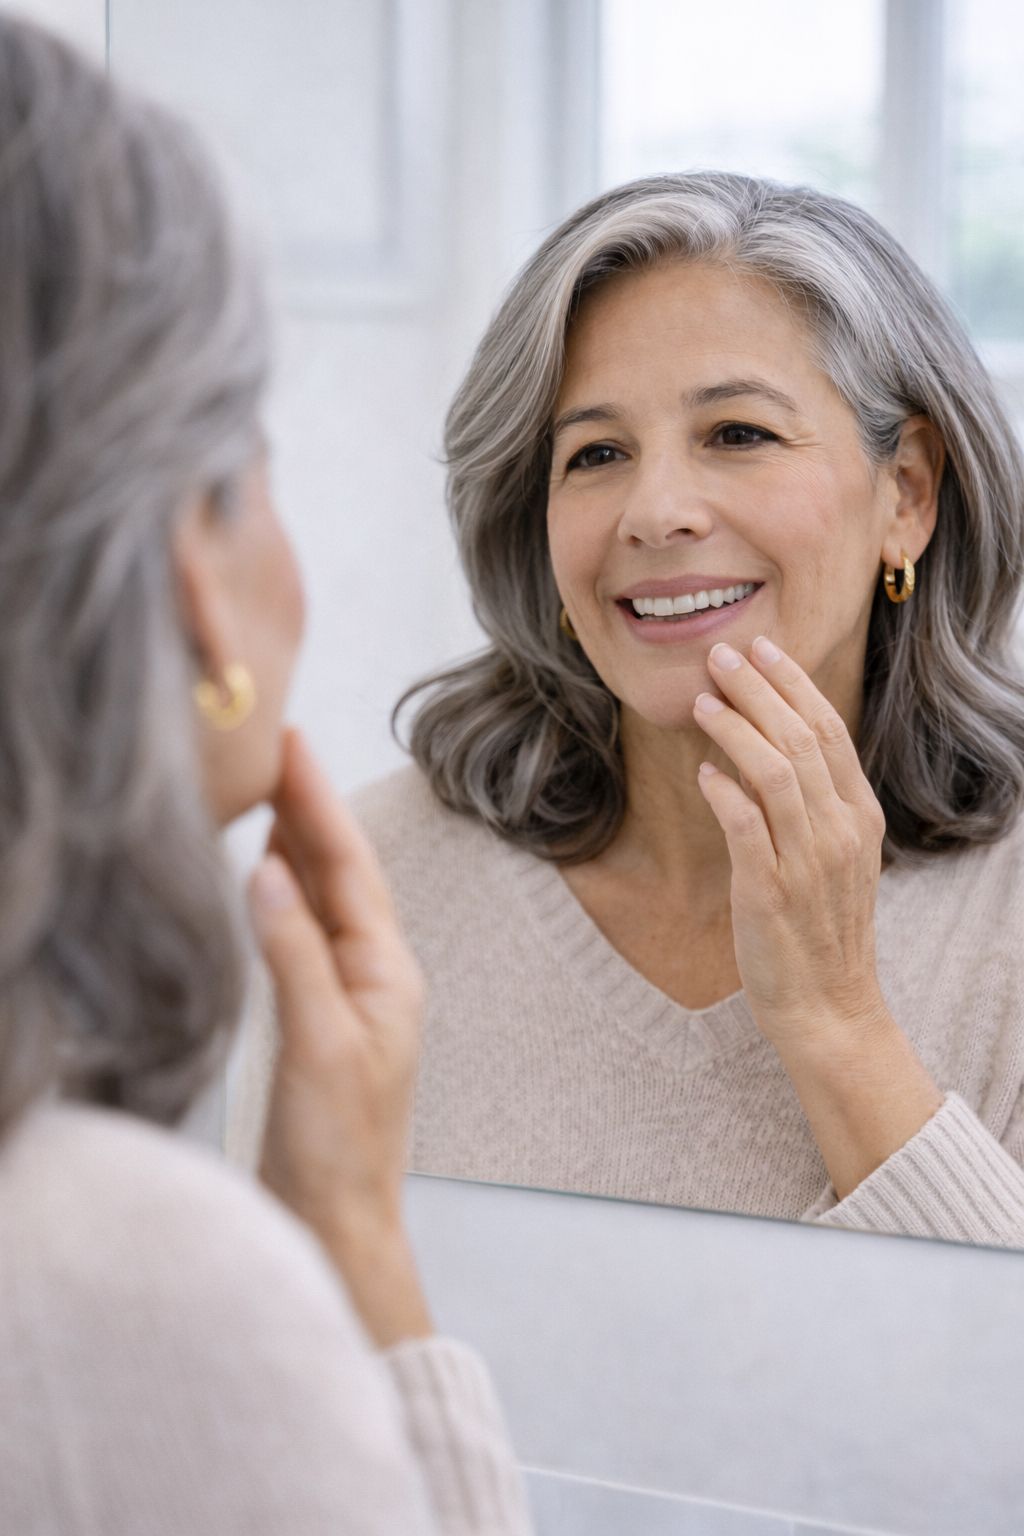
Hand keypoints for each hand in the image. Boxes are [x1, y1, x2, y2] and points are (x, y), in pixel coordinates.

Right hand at [248, 728, 431, 1345]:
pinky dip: (284, 888)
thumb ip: (295, 956)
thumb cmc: (340, 1145)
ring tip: (270, 784)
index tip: (291, 743)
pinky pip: (303, 930)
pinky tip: (268, 869)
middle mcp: (374, 972)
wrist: (339, 1222)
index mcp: (388, 971)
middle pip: (339, 870)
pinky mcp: (320, 1014)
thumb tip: (266, 869)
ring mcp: (348, 992)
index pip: (348, 867)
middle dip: (308, 805)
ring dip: (297, 839)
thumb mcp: (320, 1044)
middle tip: (273, 743)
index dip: (318, 802)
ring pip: (321, 896)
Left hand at [694, 638, 941, 1197]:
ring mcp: (807, 861)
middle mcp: (839, 831)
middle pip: (800, 739)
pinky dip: (725, 793)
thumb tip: (759, 755)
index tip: (762, 649)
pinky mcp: (770, 891)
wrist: (829, 1007)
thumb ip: (808, 806)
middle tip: (721, 656)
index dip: (793, 684)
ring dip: (736, 730)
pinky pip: (746, 828)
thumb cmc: (820, 930)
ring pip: (775, 773)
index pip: (828, 730)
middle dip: (758, 690)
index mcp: (857, 817)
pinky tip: (703, 771)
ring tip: (702, 702)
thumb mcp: (830, 858)